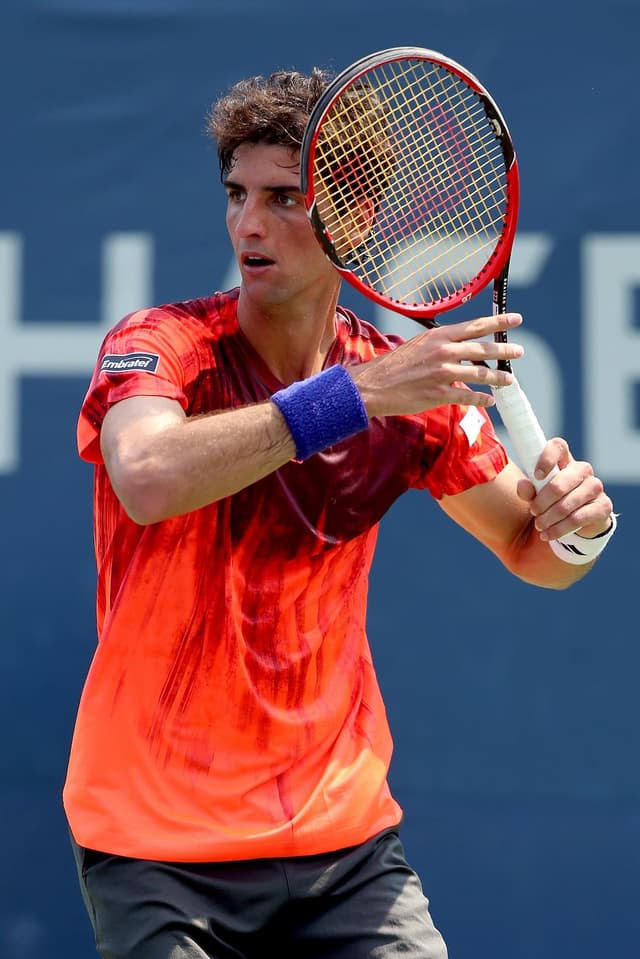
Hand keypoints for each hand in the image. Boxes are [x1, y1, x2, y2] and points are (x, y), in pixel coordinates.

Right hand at [351, 312, 524, 417]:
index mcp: (439, 337)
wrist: (373, 385)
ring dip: (498, 377)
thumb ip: (441, 344)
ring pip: (479, 374)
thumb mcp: (418, 345)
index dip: (498, 323)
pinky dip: (481, 399)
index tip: (516, 320)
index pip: (476, 326)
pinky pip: (467, 396)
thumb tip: (459, 346)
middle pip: (482, 349)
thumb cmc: (394, 365)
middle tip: (520, 351)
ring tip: (510, 380)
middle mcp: (443, 352)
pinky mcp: (438, 394)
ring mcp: (442, 374)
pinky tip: (490, 401)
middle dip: (504, 350)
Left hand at [516, 437, 613, 540]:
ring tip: (539, 526)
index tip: (536, 475)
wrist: (577, 522)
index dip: (546, 458)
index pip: (558, 446)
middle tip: (533, 512)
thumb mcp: (537, 494)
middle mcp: (582, 470)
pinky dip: (559, 529)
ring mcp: (595, 487)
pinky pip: (578, 519)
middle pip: (559, 483)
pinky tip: (548, 535)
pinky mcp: (603, 506)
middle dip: (541, 502)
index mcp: (565, 460)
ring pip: (567, 504)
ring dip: (548, 518)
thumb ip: (528, 489)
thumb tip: (522, 486)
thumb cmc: (552, 501)